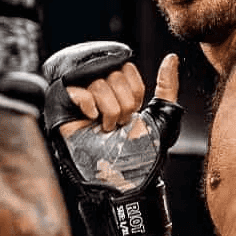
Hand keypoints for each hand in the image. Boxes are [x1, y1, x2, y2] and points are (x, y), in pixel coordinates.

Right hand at [42, 42, 182, 235]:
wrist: (125, 177)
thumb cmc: (141, 152)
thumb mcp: (161, 116)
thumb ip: (167, 85)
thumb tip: (171, 58)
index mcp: (118, 88)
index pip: (126, 68)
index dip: (134, 93)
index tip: (133, 114)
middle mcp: (98, 89)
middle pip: (112, 74)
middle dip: (123, 104)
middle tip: (119, 124)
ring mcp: (80, 98)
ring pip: (97, 83)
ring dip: (109, 111)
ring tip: (106, 128)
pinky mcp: (63, 108)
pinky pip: (76, 90)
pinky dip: (89, 107)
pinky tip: (91, 121)